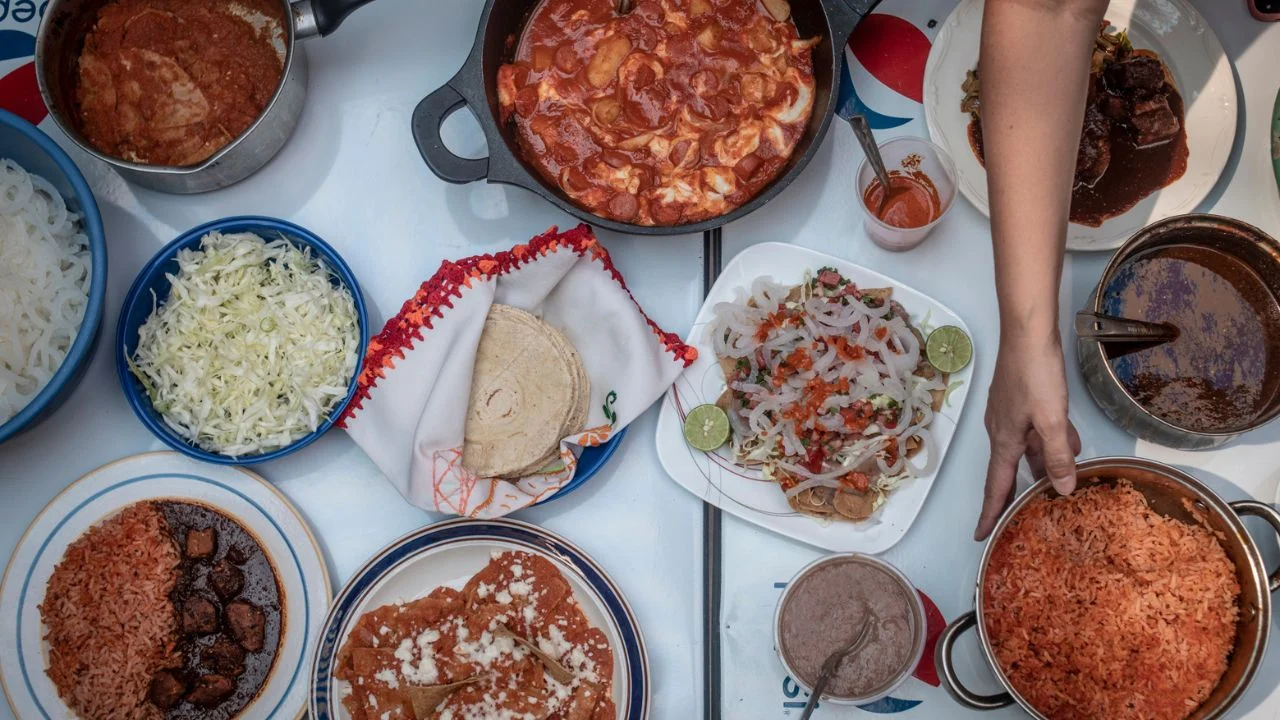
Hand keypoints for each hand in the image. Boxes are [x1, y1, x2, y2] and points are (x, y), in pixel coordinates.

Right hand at [974, 333, 1081, 539]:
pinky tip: (1069, 441)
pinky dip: (1047, 442)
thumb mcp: (1053, 419)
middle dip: (1017, 492)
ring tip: (1061, 480)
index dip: (991, 513)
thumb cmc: (1036, 373)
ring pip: (1025, 449)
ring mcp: (1009, 414)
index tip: (981, 535)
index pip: (996, 486)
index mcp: (1005, 440)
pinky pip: (1033, 431)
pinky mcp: (1019, 401)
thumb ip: (1058, 455)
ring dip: (1041, 464)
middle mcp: (1002, 430)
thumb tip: (1063, 490)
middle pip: (1009, 470)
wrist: (1027, 331)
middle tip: (1022, 517)